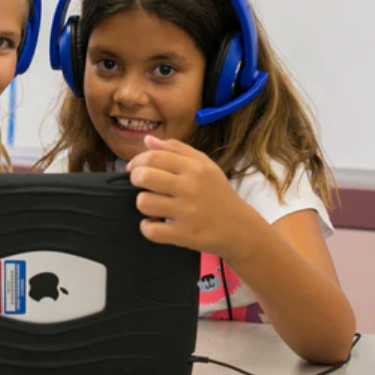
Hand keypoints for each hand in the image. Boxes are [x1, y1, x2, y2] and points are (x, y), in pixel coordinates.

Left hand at [127, 136, 255, 258]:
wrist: (240, 228)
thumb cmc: (217, 193)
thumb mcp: (204, 165)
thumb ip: (175, 149)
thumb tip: (147, 139)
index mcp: (195, 168)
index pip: (153, 157)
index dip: (137, 161)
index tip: (134, 168)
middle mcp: (191, 188)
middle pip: (144, 177)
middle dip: (135, 179)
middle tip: (142, 185)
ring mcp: (187, 213)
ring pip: (144, 203)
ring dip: (144, 204)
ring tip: (154, 205)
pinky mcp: (184, 235)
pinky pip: (151, 230)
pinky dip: (148, 227)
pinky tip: (156, 223)